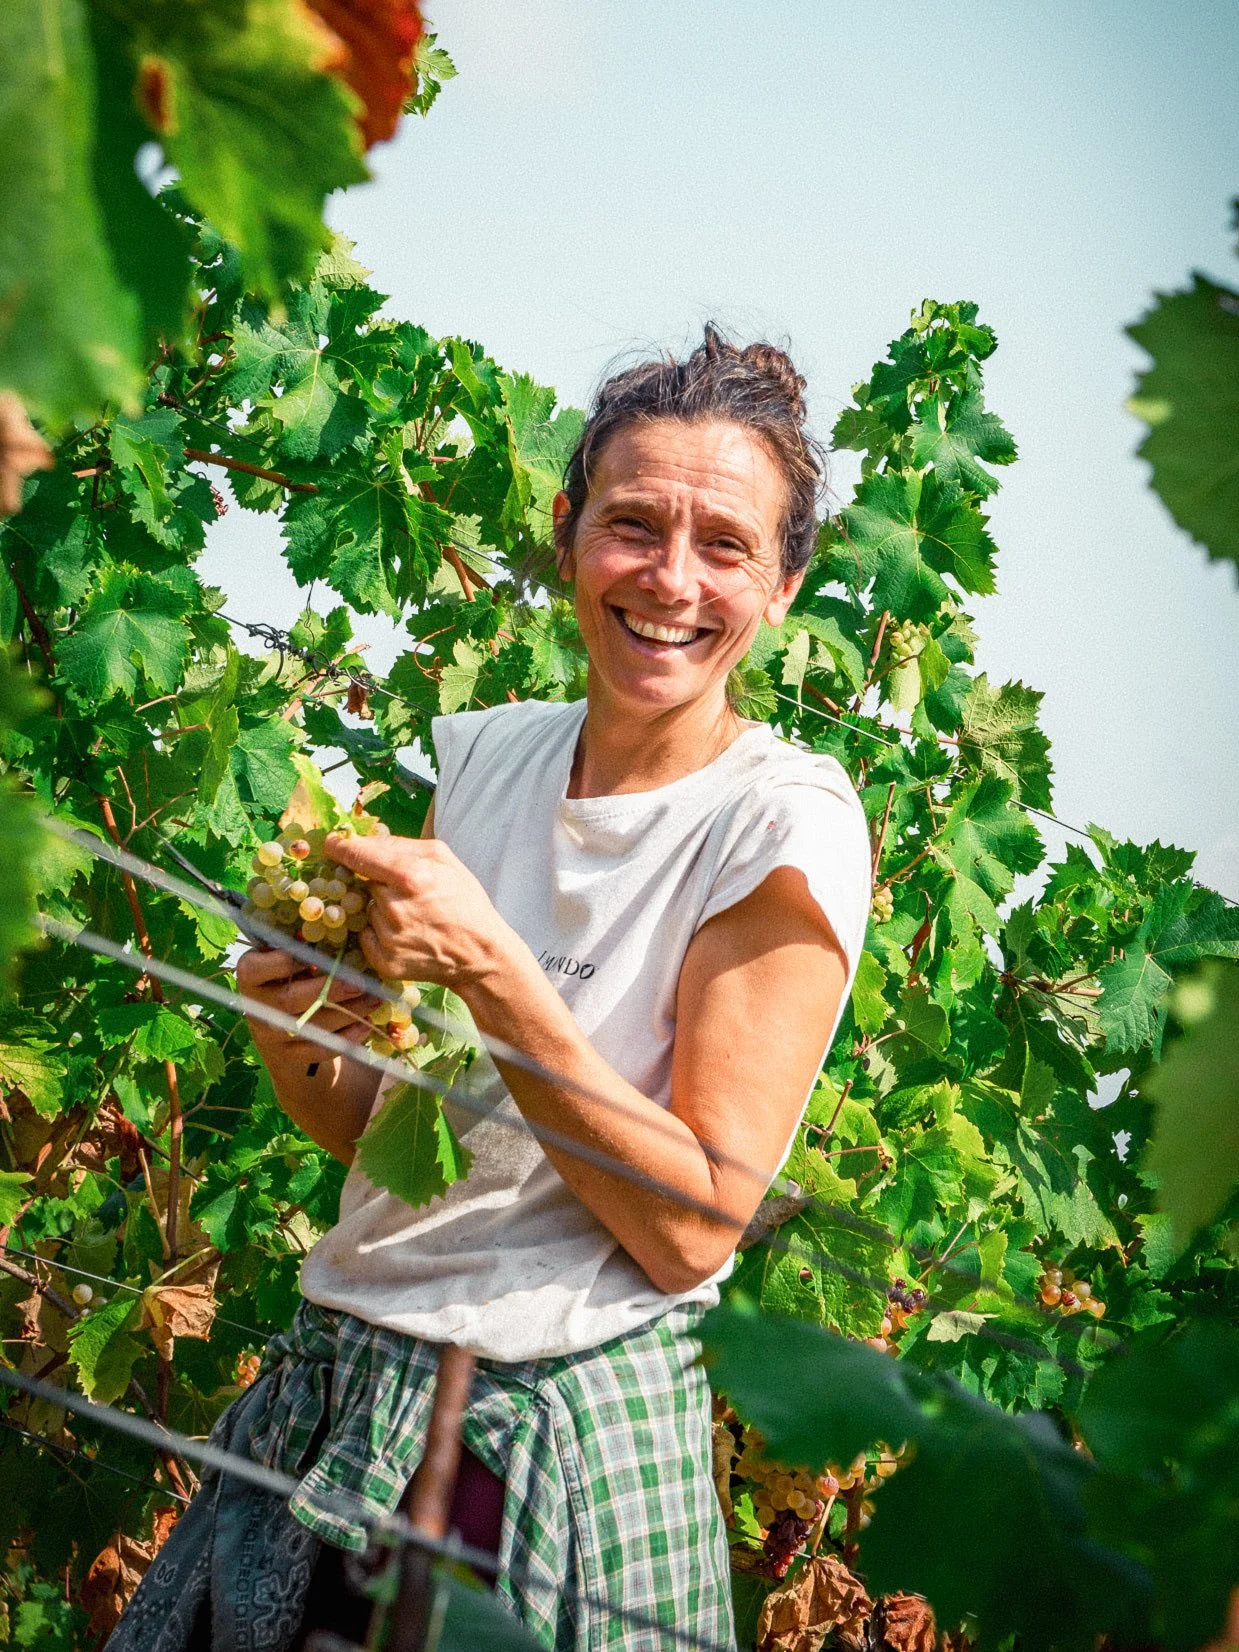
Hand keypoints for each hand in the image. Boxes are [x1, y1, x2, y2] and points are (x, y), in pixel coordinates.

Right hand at [235, 946, 378, 1062]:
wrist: (280, 1030)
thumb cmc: (289, 980)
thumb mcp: (287, 962)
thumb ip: (302, 949)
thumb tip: (339, 927)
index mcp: (250, 976)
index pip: (256, 968)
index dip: (286, 960)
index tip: (317, 954)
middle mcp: (255, 1006)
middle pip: (290, 999)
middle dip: (331, 990)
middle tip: (362, 983)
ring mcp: (270, 1035)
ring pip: (310, 1026)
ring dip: (347, 1013)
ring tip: (374, 1000)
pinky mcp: (288, 1056)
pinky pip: (319, 1049)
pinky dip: (347, 1037)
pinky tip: (366, 1024)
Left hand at [324, 831, 511, 989]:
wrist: (480, 954)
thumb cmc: (465, 902)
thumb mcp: (444, 858)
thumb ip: (402, 844)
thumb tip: (364, 840)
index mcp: (410, 875)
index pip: (359, 855)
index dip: (341, 847)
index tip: (333, 845)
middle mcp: (394, 906)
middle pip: (364, 883)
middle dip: (378, 883)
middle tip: (405, 892)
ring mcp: (387, 937)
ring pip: (367, 910)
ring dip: (381, 909)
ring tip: (412, 916)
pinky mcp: (384, 961)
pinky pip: (366, 936)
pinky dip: (379, 934)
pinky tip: (405, 934)